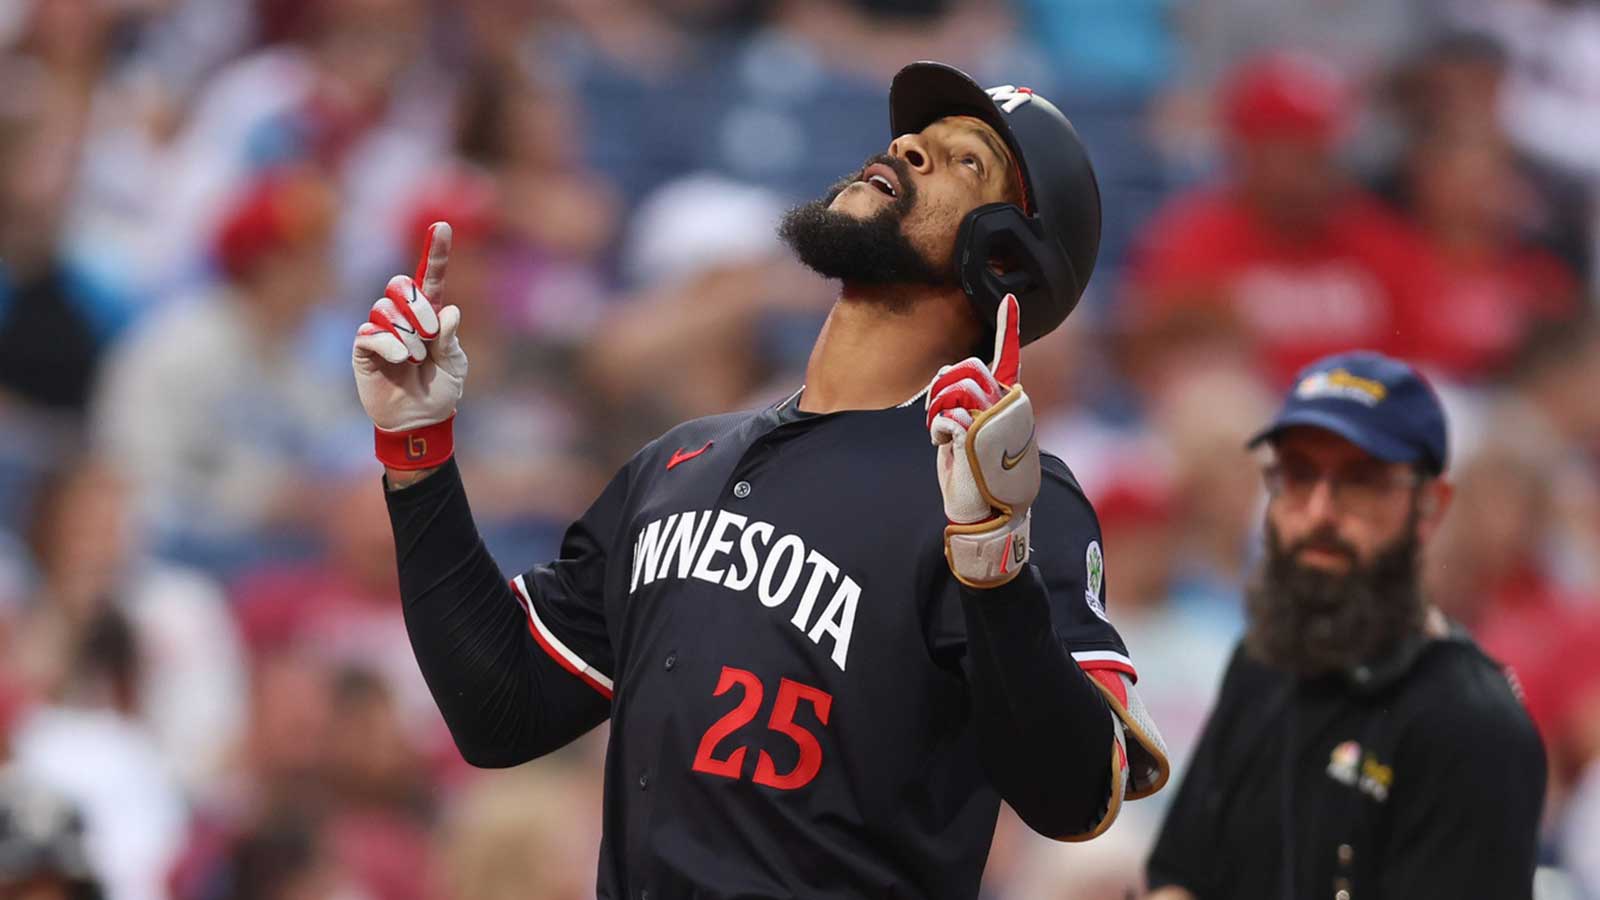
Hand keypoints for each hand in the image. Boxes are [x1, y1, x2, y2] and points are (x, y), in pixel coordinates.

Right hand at [353, 222, 468, 469]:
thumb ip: (451, 339)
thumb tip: (449, 312)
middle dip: (417, 304)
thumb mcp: (455, 364)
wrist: (420, 421)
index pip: (430, 277)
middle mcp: (404, 316)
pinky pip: (371, 333)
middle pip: (401, 284)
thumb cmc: (440, 391)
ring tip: (416, 357)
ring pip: (385, 308)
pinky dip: (390, 344)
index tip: (443, 226)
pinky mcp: (365, 348)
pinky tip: (400, 359)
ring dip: (407, 333)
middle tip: (430, 333)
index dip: (436, 251)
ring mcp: (382, 330)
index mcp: (430, 314)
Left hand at [926, 294, 1040, 587]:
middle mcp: (1009, 405)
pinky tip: (946, 449)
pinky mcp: (980, 432)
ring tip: (942, 435)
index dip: (1009, 328)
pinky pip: (947, 415)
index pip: (1009, 359)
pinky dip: (938, 431)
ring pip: (956, 385)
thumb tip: (949, 370)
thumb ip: (966, 401)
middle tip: (938, 417)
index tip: (1008, 300)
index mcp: (1010, 402)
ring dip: (937, 409)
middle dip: (942, 389)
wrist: (985, 513)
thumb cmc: (975, 473)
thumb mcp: (971, 432)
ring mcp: (997, 418)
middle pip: (966, 368)